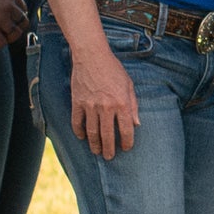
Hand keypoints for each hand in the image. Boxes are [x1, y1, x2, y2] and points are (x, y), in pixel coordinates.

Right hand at [68, 42, 137, 157]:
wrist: (92, 56)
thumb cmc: (113, 69)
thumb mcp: (129, 85)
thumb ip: (133, 105)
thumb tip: (137, 124)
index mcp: (122, 103)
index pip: (126, 129)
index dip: (127, 142)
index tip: (126, 148)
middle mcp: (106, 107)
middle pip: (107, 135)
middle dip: (109, 149)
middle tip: (109, 157)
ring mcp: (90, 105)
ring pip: (92, 132)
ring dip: (94, 144)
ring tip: (97, 152)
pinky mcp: (77, 102)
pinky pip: (77, 122)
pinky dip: (79, 132)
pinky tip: (82, 137)